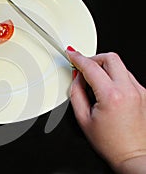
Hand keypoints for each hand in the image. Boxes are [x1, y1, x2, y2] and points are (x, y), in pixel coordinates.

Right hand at [66, 48, 145, 172]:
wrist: (132, 155)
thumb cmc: (110, 143)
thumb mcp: (83, 118)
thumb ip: (76, 93)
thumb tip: (76, 77)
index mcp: (112, 96)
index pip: (91, 67)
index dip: (78, 58)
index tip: (72, 54)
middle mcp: (129, 90)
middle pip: (110, 58)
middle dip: (94, 58)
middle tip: (83, 67)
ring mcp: (138, 91)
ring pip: (119, 65)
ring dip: (104, 68)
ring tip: (94, 83)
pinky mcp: (142, 93)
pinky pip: (125, 76)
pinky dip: (113, 76)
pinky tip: (106, 89)